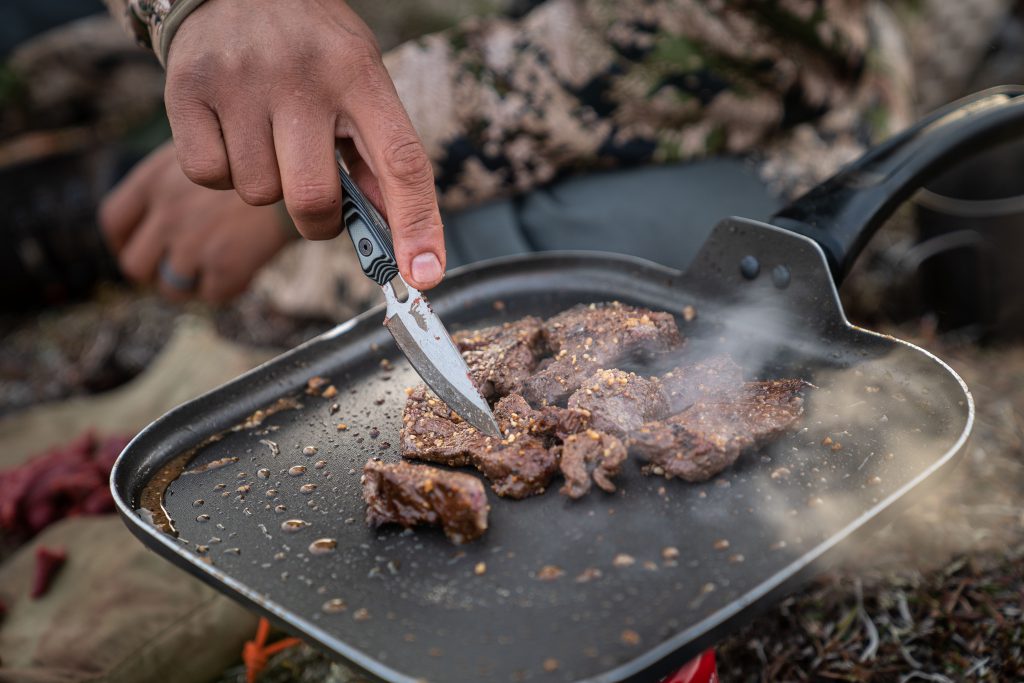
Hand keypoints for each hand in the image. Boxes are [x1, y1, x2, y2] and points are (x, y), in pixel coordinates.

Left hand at [100, 142, 291, 302]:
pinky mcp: (225, 265)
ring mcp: (193, 242)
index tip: (142, 247)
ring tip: (219, 266)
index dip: (125, 241)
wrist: (305, 166)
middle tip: (182, 267)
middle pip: (135, 264)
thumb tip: (170, 209)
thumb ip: (180, 176)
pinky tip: (247, 266)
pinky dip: (230, 286)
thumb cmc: (263, 152)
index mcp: (154, 179)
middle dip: (156, 271)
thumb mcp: (207, 144)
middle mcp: (167, 212)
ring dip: (194, 283)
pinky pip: (214, 294)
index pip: (115, 221)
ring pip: (172, 288)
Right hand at [163, 0, 444, 289]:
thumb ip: (379, 154)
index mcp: (360, 74)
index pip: (402, 161)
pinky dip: (221, 170)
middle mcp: (302, 75)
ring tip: (267, 135)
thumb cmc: (313, 48)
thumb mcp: (360, 81)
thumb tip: (399, 237)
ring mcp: (241, 80)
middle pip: (312, 199)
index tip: (425, 275)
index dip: (418, 225)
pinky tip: (231, 129)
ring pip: (257, 194)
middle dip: (318, 218)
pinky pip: (210, 175)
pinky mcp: (188, 88)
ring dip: (266, 184)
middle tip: (315, 195)